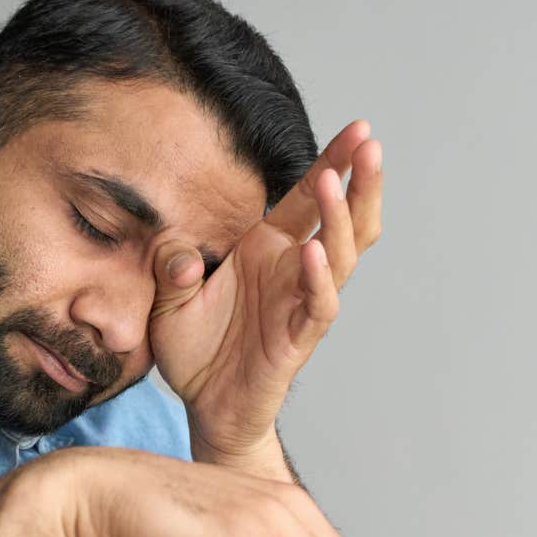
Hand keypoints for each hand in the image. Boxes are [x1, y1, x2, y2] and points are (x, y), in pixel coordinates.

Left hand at [148, 120, 382, 464]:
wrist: (204, 408)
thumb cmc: (194, 351)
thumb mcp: (165, 301)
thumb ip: (169, 270)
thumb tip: (177, 255)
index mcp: (266, 248)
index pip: (308, 197)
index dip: (334, 162)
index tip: (359, 128)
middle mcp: (291, 269)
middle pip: (341, 219)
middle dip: (359, 181)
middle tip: (371, 143)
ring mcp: (300, 302)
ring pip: (339, 255)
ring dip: (339, 218)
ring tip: (336, 182)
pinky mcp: (298, 339)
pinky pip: (318, 304)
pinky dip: (317, 278)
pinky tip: (311, 251)